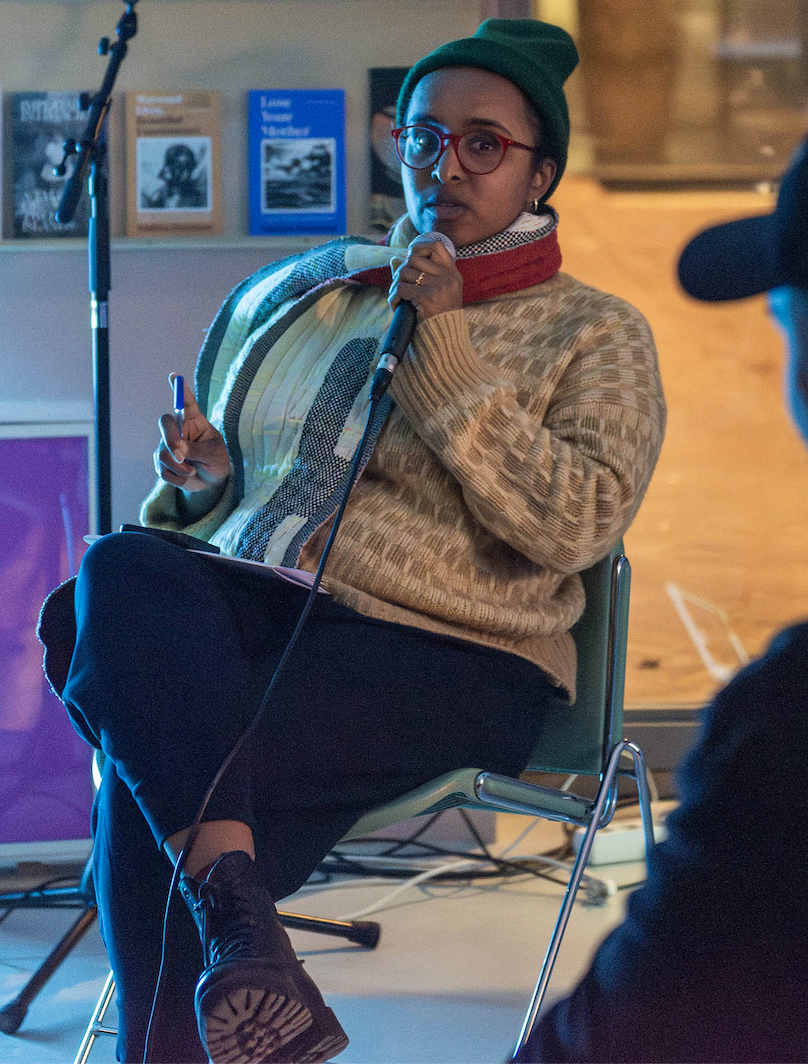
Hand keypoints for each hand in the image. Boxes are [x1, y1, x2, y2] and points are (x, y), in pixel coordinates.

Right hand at [153, 373, 230, 493]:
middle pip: (165, 423)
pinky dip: (175, 476)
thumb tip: (177, 450)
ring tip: (192, 470)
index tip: (174, 376)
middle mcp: (180, 429)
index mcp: (195, 421)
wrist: (212, 483)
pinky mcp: (162, 461)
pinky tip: (186, 476)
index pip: (187, 402)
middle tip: (181, 456)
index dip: (180, 390)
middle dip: (170, 440)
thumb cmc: (217, 463)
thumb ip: (197, 450)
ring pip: (162, 451)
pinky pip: (161, 468)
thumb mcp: (214, 456)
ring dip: (178, 466)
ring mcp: (168, 444)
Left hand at [388, 238, 462, 321]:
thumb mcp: (438, 291)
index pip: (436, 246)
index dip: (420, 247)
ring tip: (397, 297)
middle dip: (402, 271)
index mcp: (452, 273)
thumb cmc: (440, 316)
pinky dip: (394, 297)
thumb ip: (420, 274)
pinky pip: (401, 289)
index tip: (410, 258)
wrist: (446, 338)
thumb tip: (395, 259)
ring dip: (396, 285)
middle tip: (399, 285)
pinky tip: (396, 306)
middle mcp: (448, 277)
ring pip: (405, 273)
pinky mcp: (427, 297)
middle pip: (413, 259)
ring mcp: (438, 286)